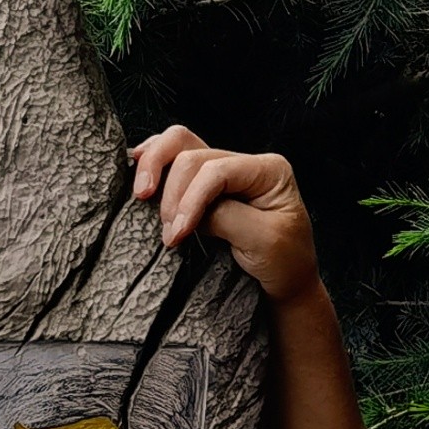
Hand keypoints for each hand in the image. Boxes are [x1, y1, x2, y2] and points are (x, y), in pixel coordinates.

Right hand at [130, 125, 325, 308]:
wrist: (288, 283)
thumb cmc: (284, 262)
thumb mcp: (263, 241)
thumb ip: (226, 217)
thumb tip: (188, 210)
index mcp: (269, 170)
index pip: (217, 170)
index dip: (190, 199)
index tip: (176, 234)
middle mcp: (246, 162)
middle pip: (193, 153)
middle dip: (172, 190)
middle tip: (167, 231)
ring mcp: (225, 170)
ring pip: (181, 145)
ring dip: (156, 168)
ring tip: (142, 195)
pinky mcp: (207, 184)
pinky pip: (175, 159)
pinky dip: (155, 161)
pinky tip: (140, 170)